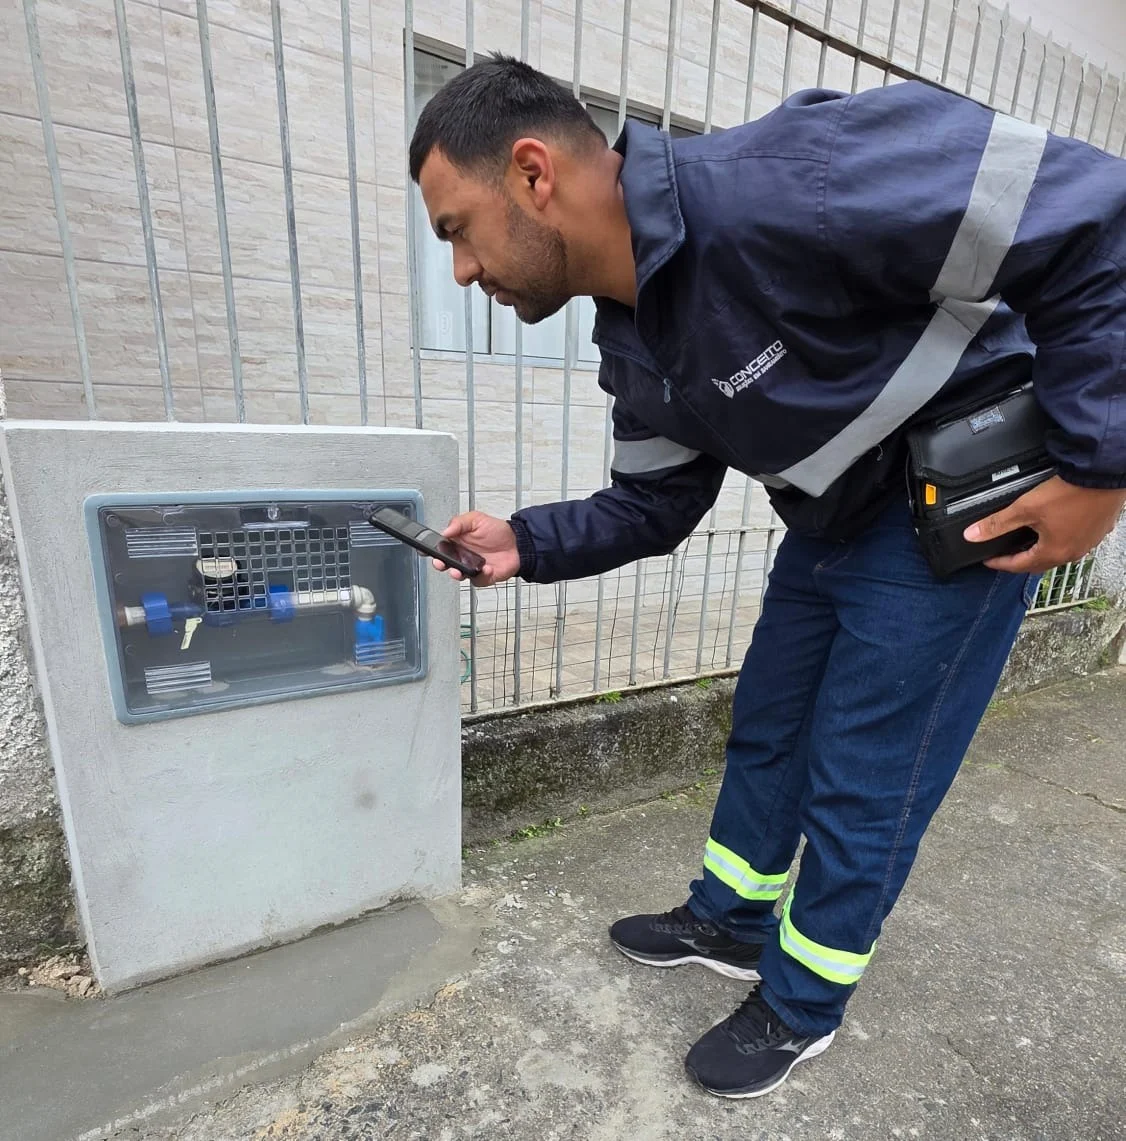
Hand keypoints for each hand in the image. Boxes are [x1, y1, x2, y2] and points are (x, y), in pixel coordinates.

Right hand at [431, 510, 520, 585]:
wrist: (518, 543)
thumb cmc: (497, 531)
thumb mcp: (476, 519)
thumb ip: (459, 522)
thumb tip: (446, 530)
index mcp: (456, 542)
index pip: (439, 547)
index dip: (430, 550)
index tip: (425, 550)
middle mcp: (461, 556)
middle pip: (444, 564)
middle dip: (440, 564)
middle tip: (440, 562)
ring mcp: (471, 567)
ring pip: (458, 575)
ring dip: (456, 574)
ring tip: (458, 571)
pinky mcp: (482, 577)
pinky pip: (477, 580)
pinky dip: (481, 576)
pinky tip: (485, 568)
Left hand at [964, 475, 1125, 572]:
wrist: (1103, 474)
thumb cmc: (1070, 492)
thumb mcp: (1025, 508)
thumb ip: (997, 523)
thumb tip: (972, 535)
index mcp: (1054, 552)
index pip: (1019, 566)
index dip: (1000, 563)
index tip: (988, 560)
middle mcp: (1073, 552)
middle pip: (1040, 563)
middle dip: (1020, 561)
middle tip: (1004, 555)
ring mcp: (1088, 542)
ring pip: (1059, 553)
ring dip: (1040, 552)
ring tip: (1025, 543)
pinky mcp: (1098, 529)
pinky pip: (1074, 541)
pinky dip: (1059, 540)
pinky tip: (1054, 530)